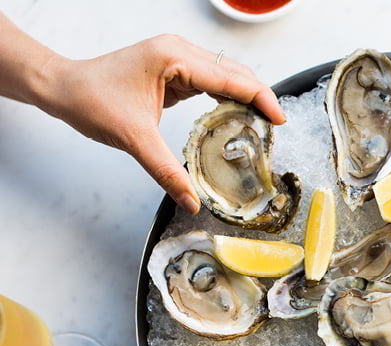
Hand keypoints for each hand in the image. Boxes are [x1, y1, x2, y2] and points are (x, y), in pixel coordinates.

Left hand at [37, 34, 284, 214]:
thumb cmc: (91, 100)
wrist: (62, 87)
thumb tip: (192, 201)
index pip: (232, 77)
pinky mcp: (173, 69)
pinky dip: (227, 98)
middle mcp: (180, 51)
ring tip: (263, 123)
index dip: (260, 98)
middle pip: (235, 71)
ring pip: (226, 74)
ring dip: (245, 96)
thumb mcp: (134, 140)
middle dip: (259, 97)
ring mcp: (177, 58)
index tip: (280, 120)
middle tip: (276, 127)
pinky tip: (236, 116)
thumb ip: (167, 171)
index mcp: (175, 58)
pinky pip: (211, 81)